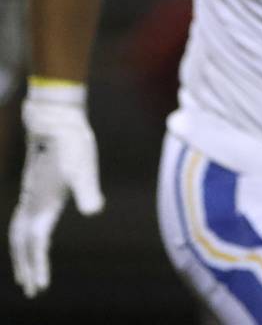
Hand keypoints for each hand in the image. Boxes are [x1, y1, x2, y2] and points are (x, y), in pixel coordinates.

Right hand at [9, 89, 103, 297]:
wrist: (56, 121)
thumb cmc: (73, 144)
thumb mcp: (84, 168)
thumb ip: (87, 192)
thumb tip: (95, 211)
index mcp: (42, 206)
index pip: (36, 244)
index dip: (38, 266)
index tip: (40, 287)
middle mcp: (32, 204)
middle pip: (22, 244)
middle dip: (26, 267)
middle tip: (31, 289)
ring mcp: (30, 196)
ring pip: (18, 232)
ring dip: (21, 254)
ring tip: (26, 270)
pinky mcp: (33, 187)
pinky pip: (20, 220)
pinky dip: (21, 235)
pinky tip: (30, 235)